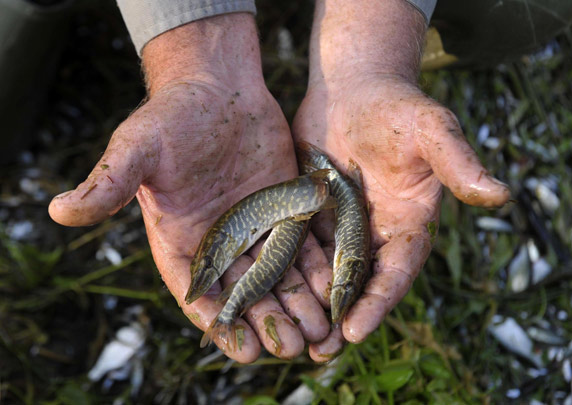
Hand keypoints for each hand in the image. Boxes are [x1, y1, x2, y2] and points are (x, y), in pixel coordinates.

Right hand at [48, 14, 330, 361]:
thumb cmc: (172, 115)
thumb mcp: (137, 148)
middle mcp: (219, 240)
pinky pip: (302, 247)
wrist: (217, 86)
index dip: (220, 323)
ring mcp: (255, 227)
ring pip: (278, 277)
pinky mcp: (283, 210)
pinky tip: (334, 292)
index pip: (199, 292)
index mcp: (180, 238)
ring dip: (299, 306)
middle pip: (246, 293)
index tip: (244, 350)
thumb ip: (109, 183)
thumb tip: (59, 211)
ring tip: (321, 335)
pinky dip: (316, 271)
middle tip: (293, 349)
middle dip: (269, 323)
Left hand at [292, 0, 510, 358]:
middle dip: (342, 317)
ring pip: (326, 273)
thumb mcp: (432, 130)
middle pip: (360, 283)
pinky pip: (297, 247)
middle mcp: (375, 233)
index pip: (396, 270)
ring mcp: (340, 226)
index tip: (355, 330)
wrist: (354, 89)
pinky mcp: (309, 214)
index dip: (378, 301)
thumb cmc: (398, 107)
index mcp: (408, 223)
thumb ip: (459, 163)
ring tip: (291, 336)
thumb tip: (501, 194)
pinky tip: (265, 292)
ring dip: (311, 303)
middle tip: (321, 351)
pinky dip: (286, 270)